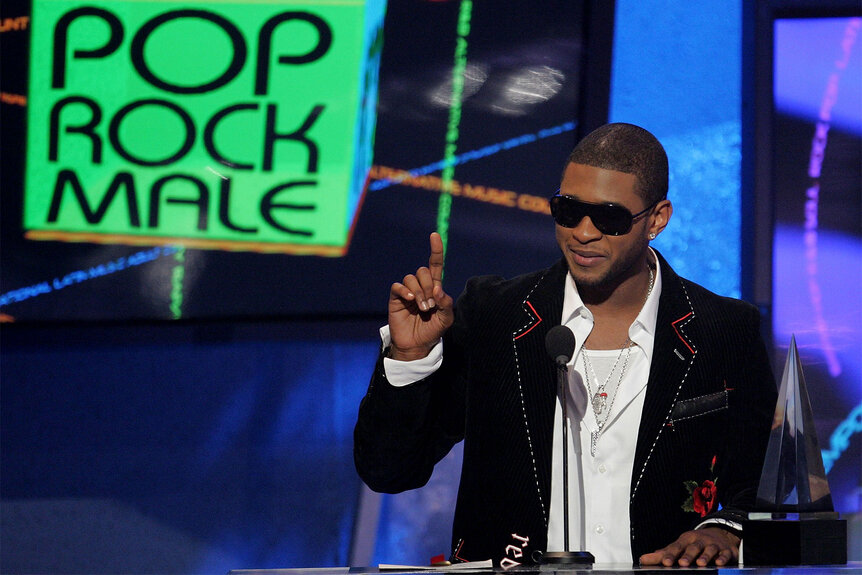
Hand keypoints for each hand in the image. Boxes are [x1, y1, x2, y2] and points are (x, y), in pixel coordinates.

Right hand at [388, 232, 453, 360]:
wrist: (417, 345)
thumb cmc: (433, 331)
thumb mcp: (446, 319)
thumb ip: (446, 303)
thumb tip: (438, 289)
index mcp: (434, 287)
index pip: (435, 264)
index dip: (436, 250)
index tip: (434, 235)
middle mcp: (421, 286)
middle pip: (423, 271)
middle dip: (428, 286)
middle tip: (431, 305)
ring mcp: (407, 291)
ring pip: (411, 278)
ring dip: (419, 293)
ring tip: (423, 308)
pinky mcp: (396, 298)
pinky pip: (398, 286)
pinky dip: (405, 291)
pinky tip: (410, 300)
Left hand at [639, 527, 739, 566]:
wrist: (720, 534)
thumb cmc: (695, 543)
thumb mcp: (679, 545)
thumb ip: (663, 554)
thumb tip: (643, 559)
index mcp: (685, 540)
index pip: (676, 547)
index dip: (670, 555)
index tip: (664, 562)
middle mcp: (699, 541)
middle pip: (692, 548)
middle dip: (687, 555)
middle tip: (681, 563)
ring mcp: (713, 545)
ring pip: (708, 550)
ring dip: (704, 556)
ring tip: (700, 563)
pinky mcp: (726, 550)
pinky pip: (725, 554)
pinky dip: (722, 558)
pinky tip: (719, 563)